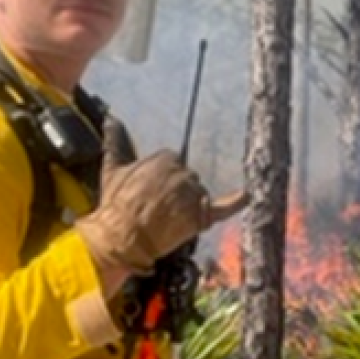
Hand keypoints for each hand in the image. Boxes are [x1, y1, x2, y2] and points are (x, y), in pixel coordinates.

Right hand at [74, 116, 246, 275]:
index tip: (151, 193)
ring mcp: (192, 195)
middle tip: (155, 208)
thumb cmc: (114, 205)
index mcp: (165, 158)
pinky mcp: (200, 216)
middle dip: (176, 193)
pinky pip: (224, 206)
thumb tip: (111, 120)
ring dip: (188, 206)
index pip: (174, 164)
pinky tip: (248, 196)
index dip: (164, 181)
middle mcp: (182, 173)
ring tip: (166, 219)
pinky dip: (238, 201)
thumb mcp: (112, 170)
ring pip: (199, 195)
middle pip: (189, 180)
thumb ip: (115, 142)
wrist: (119, 239)